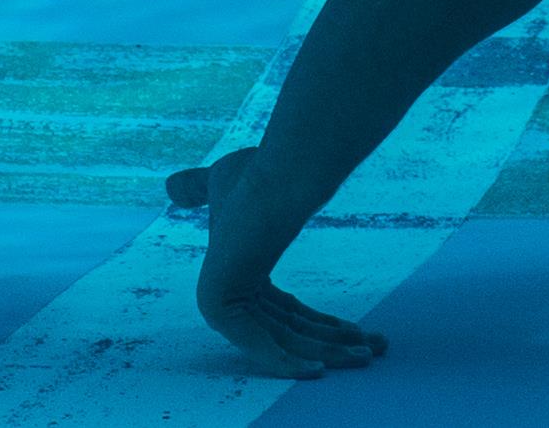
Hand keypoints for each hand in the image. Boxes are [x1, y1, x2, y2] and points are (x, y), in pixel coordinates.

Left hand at [168, 150, 388, 380]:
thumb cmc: (255, 178)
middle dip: (335, 343)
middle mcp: (229, 293)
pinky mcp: (218, 306)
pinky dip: (290, 362)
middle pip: (289, 331)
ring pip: (283, 340)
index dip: (325, 326)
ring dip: (329, 352)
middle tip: (376, 347)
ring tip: (372, 353)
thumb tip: (171, 186)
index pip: (286, 314)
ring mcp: (221, 301)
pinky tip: (321, 370)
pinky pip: (260, 346)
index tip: (362, 331)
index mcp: (239, 275)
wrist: (270, 180)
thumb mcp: (226, 185)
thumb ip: (200, 188)